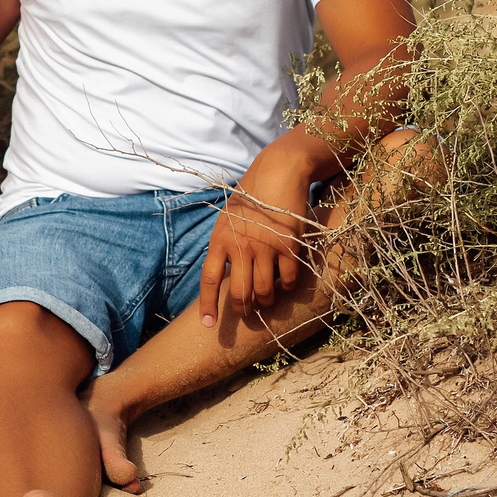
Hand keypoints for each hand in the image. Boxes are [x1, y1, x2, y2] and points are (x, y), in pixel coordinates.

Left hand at [196, 149, 317, 325]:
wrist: (278, 172)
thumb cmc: (251, 195)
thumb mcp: (228, 218)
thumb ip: (225, 244)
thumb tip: (225, 273)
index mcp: (220, 239)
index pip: (210, 280)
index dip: (208, 305)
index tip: (208, 324)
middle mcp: (241, 247)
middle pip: (239, 293)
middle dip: (243, 309)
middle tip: (248, 313)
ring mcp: (266, 248)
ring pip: (264, 292)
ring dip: (266, 301)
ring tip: (266, 300)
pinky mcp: (289, 246)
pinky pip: (288, 280)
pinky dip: (287, 287)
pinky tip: (286, 283)